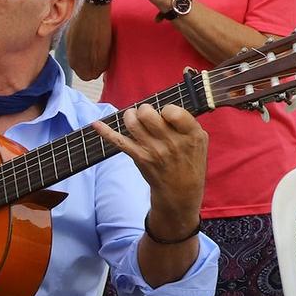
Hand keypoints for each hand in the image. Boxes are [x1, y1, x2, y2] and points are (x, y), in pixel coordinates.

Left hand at [93, 103, 207, 225]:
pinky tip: (96, 124)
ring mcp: (154, 150)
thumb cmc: (188, 160)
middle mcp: (172, 142)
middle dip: (143, 110)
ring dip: (129, 116)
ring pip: (132, 123)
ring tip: (133, 118)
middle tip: (145, 115)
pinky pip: (119, 141)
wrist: (180, 190)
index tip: (166, 115)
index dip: (166, 109)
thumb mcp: (199, 140)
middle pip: (147, 114)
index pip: (172, 111)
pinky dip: (106, 132)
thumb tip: (163, 105)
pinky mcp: (139, 157)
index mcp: (191, 135)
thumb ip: (186, 122)